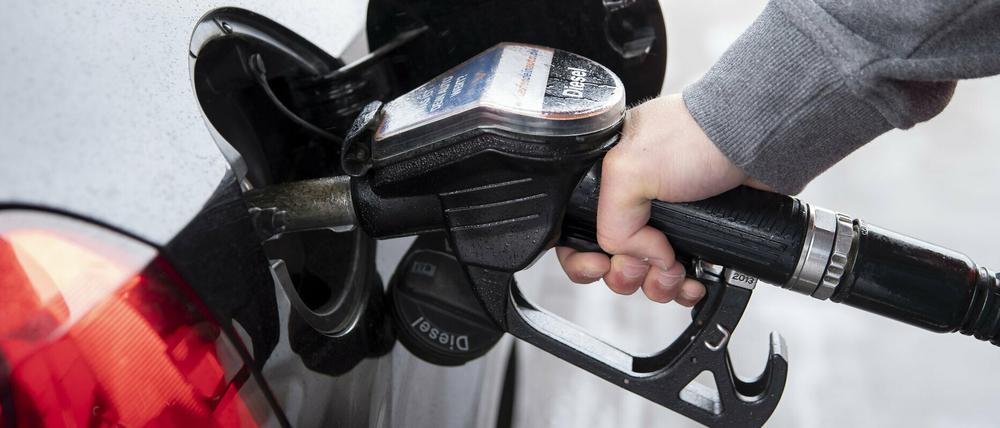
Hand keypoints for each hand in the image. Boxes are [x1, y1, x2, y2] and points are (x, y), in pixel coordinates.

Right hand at [557, 94, 764, 305]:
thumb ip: (610, 221)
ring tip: (674, 274)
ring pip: (645, 273)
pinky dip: (682, 286)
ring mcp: (667, 220)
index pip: (575, 229)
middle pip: (610, 260)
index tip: (599, 265)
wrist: (755, 142)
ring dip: (656, 285)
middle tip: (639, 269)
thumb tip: (634, 256)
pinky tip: (693, 282)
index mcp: (606, 180)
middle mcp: (633, 201)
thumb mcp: (629, 169)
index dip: (580, 256)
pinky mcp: (698, 235)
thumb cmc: (697, 137)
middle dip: (624, 274)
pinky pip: (679, 275)